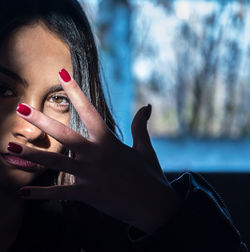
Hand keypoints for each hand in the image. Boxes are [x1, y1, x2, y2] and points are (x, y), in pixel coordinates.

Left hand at [8, 69, 181, 232]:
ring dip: (32, 154)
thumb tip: (147, 107)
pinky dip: (40, 194)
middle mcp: (96, 155)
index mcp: (109, 142)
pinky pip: (60, 193)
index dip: (75, 92)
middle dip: (42, 121)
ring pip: (56, 162)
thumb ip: (140, 126)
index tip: (62, 75)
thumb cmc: (150, 174)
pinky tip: (21, 192)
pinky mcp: (88, 194)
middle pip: (65, 135)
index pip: (89, 111)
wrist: (154, 205)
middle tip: (21, 109)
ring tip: (10, 146)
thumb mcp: (145, 148)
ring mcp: (90, 175)